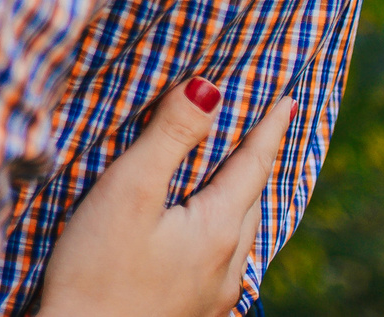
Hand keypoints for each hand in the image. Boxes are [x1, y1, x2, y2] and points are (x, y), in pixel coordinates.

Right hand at [38, 77, 298, 316]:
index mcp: (217, 231)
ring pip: (239, 236)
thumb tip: (210, 88)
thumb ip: (170, 136)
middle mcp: (227, 267)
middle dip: (256, 162)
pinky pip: (222, 264)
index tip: (288, 100)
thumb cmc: (95, 272)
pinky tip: (204, 237)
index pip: (253, 166)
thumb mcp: (129, 190)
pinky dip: (221, 234)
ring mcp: (213, 298)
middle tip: (261, 129)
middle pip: (251, 201)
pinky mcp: (192, 314)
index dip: (269, 129)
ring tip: (235, 176)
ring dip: (239, 200)